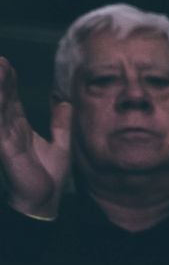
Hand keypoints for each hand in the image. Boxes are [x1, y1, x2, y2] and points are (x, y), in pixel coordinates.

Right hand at [0, 58, 71, 217]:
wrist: (44, 201)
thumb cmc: (48, 177)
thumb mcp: (60, 144)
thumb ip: (61, 123)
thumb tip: (65, 102)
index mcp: (19, 127)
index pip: (11, 98)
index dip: (8, 80)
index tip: (6, 62)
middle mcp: (9, 129)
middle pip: (1, 98)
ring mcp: (5, 137)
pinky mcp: (5, 148)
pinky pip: (0, 126)